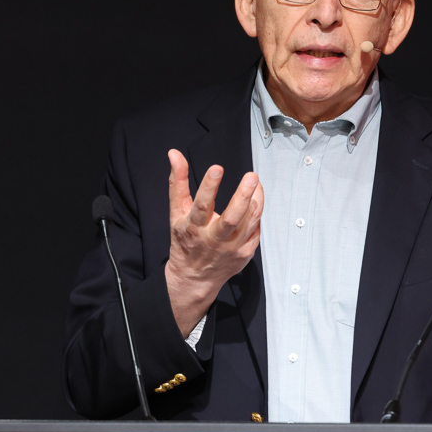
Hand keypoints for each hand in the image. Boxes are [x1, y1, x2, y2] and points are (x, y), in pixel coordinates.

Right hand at [165, 149, 262, 336]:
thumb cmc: (185, 241)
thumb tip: (175, 154)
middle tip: (252, 177)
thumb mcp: (176, 213)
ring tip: (256, 184)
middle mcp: (214, 240)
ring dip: (256, 200)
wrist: (195, 277)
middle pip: (232, 218)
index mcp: (194, 228)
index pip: (202, 206)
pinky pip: (256, 229)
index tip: (217, 168)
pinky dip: (256, 214)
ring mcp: (232, 248)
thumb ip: (178, 182)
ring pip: (250, 222)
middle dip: (243, 196)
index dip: (209, 187)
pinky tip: (254, 203)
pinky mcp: (245, 253)